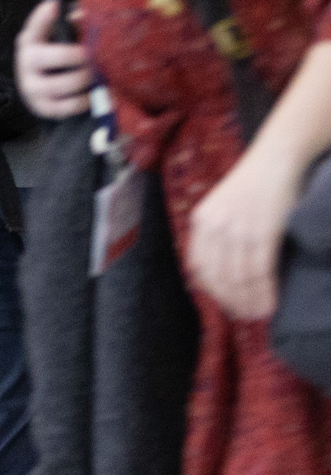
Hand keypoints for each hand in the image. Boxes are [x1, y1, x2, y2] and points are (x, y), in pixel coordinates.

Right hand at [15, 0, 93, 119]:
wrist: (42, 92)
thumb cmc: (56, 60)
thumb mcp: (59, 40)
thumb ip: (73, 26)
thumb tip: (84, 15)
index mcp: (30, 43)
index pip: (33, 28)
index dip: (42, 18)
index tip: (54, 5)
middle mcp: (26, 64)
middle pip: (45, 58)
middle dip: (73, 56)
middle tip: (91, 56)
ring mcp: (32, 88)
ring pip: (58, 85)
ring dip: (82, 80)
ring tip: (97, 76)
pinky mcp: (43, 107)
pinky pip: (66, 106)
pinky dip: (83, 101)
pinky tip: (93, 94)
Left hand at [187, 146, 302, 321]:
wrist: (275, 158)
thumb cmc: (252, 183)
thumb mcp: (223, 206)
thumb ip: (218, 232)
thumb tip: (224, 269)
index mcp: (201, 221)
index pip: (199, 266)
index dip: (212, 290)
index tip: (225, 303)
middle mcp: (214, 227)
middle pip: (219, 276)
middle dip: (232, 301)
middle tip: (245, 316)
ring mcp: (238, 230)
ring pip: (240, 277)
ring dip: (250, 301)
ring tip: (259, 314)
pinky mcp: (263, 232)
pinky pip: (261, 270)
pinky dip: (266, 291)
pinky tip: (271, 303)